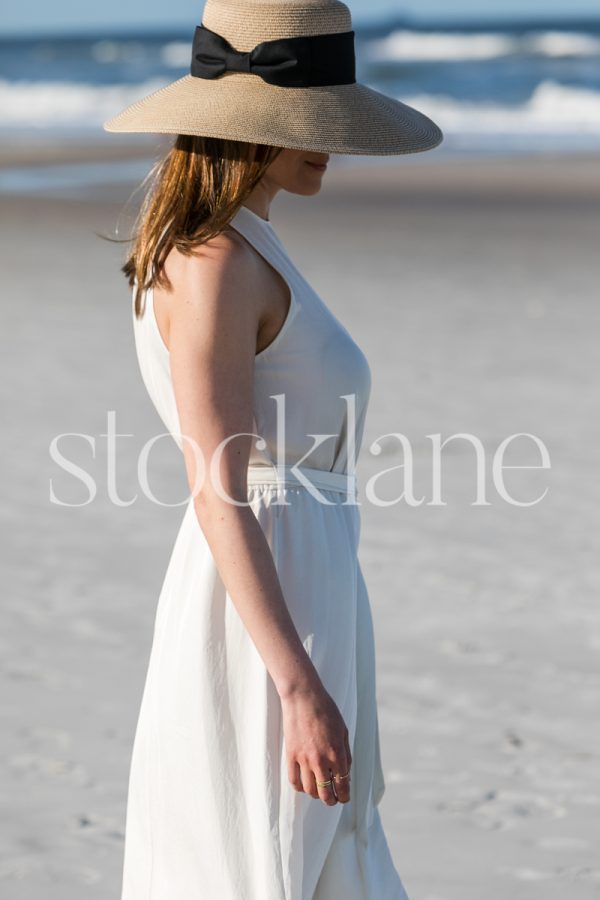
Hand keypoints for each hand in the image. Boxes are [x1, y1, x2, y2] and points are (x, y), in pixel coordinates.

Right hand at [281, 681, 351, 805]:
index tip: (344, 798)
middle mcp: (321, 760)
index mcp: (337, 753)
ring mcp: (304, 759)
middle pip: (326, 793)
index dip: (344, 796)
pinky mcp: (291, 755)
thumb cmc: (326, 710)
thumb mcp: (343, 731)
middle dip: (331, 801)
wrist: (303, 697)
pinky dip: (300, 788)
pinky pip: (294, 781)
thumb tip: (345, 773)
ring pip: (310, 790)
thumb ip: (346, 754)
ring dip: (316, 795)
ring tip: (319, 792)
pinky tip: (305, 785)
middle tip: (333, 800)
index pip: (342, 785)